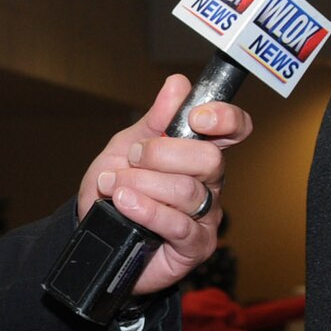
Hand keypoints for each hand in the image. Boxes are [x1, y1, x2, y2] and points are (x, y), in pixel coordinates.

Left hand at [76, 74, 248, 294]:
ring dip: (141, 183)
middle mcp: (210, 183)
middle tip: (132, 158)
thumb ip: (155, 119)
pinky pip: (178, 225)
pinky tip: (124, 203)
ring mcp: (206, 216)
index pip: (234, 129)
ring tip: (112, 185)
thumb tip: (178, 84)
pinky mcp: (195, 247)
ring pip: (187, 191)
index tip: (196, 118)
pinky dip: (146, 210)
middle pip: (209, 159)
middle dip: (162, 154)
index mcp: (198, 152)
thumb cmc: (117, 189)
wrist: (95, 235)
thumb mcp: (126, 147)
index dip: (225, 118)